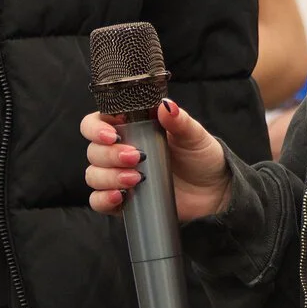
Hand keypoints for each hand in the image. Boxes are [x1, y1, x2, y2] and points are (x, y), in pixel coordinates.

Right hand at [82, 99, 230, 221]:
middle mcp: (120, 150)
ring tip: (136, 178)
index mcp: (132, 128)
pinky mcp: (122, 200)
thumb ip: (179, 120)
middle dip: (110, 155)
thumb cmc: (201, 157)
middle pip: (94, 150)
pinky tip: (120, 196)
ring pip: (93, 175)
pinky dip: (104, 199)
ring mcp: (119, 176)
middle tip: (136, 157)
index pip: (97, 122)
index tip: (113, 135)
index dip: (96, 128)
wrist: (213, 192)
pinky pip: (98, 201)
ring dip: (108, 177)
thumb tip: (166, 106)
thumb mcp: (194, 136)